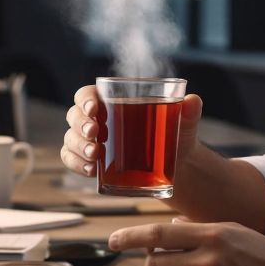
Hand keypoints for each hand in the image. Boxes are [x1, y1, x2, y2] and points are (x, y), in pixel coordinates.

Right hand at [61, 85, 204, 179]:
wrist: (175, 164)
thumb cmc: (173, 135)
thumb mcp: (183, 123)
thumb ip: (189, 111)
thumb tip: (193, 100)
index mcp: (112, 101)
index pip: (88, 94)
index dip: (85, 100)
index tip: (94, 109)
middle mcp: (96, 119)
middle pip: (74, 116)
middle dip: (81, 125)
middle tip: (95, 134)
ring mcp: (90, 141)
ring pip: (71, 139)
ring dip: (79, 147)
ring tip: (96, 156)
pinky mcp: (91, 162)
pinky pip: (72, 160)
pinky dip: (77, 165)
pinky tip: (91, 171)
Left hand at [108, 220, 264, 265]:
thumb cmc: (262, 254)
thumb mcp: (232, 230)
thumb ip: (197, 230)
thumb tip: (166, 231)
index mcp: (212, 235)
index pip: (157, 234)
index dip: (129, 236)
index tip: (112, 240)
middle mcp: (207, 262)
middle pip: (154, 264)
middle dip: (155, 263)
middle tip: (170, 261)